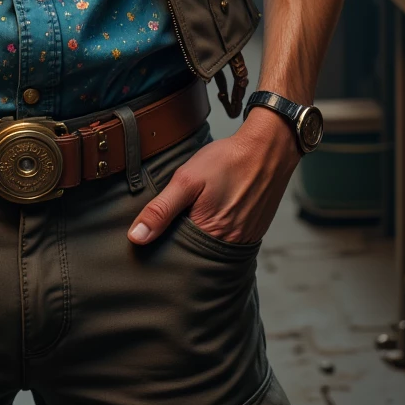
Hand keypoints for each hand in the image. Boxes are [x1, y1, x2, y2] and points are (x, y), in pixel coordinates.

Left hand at [127, 107, 298, 246]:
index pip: (176, 255)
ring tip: (188, 219)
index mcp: (209, 236)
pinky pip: (227, 242)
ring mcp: (243, 240)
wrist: (268, 149)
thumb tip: (136, 237)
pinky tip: (210, 215)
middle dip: (179, 243)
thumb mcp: (187, 180)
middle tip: (170, 222)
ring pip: (210, 249)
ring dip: (197, 238)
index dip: (161, 245)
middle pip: (194, 255)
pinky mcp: (252, 232)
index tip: (148, 237)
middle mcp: (228, 246)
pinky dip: (215, 232)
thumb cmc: (228, 160)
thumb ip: (161, 209)